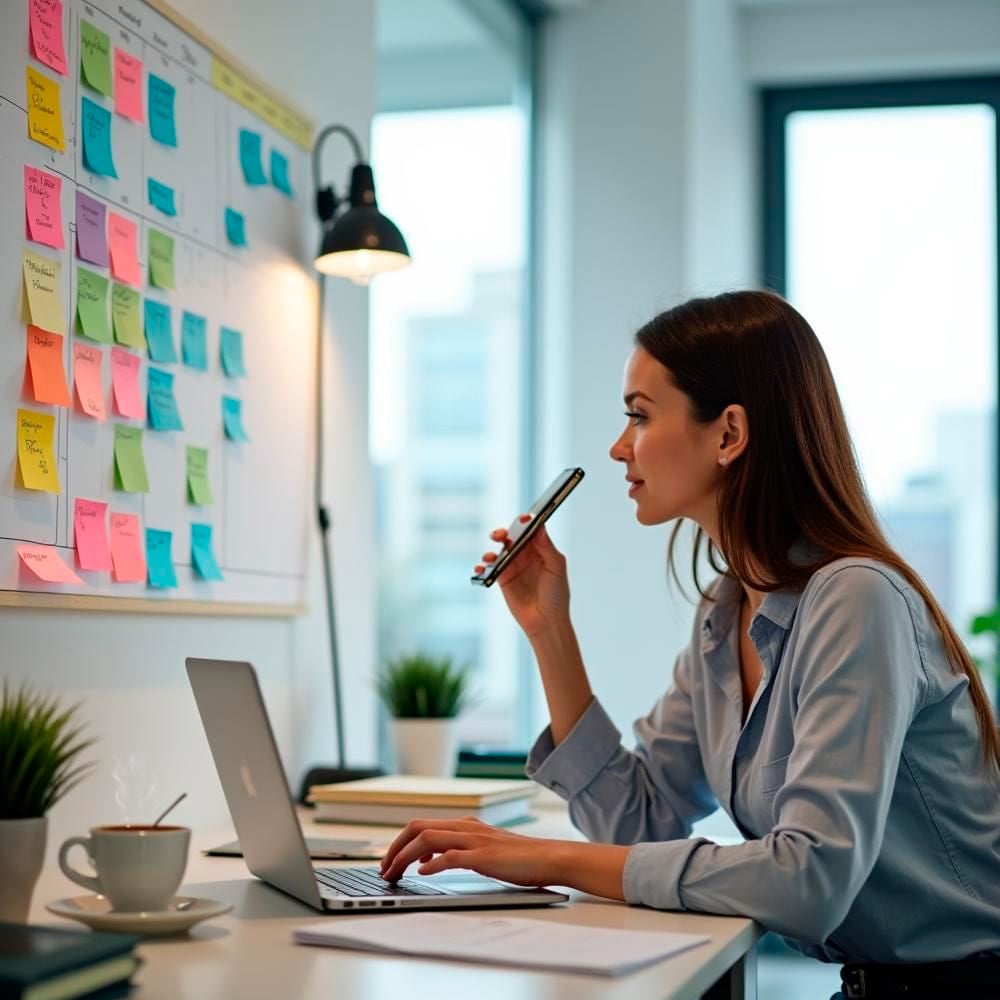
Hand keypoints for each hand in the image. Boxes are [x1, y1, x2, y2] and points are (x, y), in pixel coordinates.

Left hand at [379, 817, 565, 886]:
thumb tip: (428, 862)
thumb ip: (457, 851)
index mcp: (465, 825)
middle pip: (417, 827)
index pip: (421, 825)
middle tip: (383, 869)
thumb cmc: (519, 858)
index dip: (399, 842)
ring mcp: (474, 840)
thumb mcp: (482, 850)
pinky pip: (452, 856)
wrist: (549, 857)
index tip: (388, 861)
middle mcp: (466, 827)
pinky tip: (423, 874)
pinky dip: (433, 864)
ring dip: (405, 856)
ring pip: (428, 839)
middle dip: (394, 847)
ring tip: (393, 874)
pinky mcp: (484, 857)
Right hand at [474, 520, 569, 637]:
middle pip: (510, 537)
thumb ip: (547, 548)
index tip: (523, 518)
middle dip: (503, 533)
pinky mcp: (502, 579)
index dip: (526, 521)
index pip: (530, 529)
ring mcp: (512, 566)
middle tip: (500, 535)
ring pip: (498, 551)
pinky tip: (482, 569)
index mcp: (540, 548)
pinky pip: (489, 568)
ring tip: (491, 557)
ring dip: (491, 549)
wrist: (546, 622)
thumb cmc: (556, 595)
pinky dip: (482, 566)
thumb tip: (538, 527)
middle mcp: (525, 554)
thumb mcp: (556, 568)